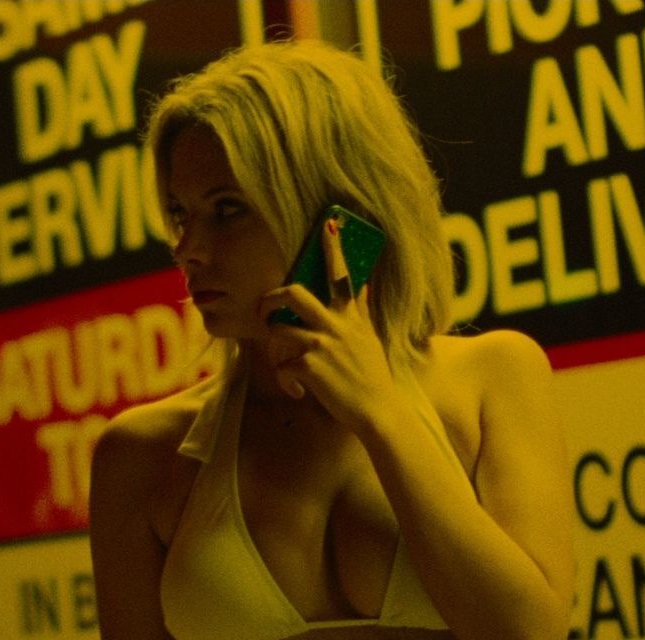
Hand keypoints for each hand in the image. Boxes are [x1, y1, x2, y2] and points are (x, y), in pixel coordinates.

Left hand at [256, 216, 398, 431]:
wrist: (378, 411)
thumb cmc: (372, 376)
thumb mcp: (369, 337)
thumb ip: (362, 310)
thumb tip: (365, 285)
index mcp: (350, 315)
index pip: (341, 274)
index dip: (332, 247)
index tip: (327, 222)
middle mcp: (335, 325)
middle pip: (291, 293)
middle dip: (270, 299)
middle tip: (266, 311)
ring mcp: (321, 346)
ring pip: (278, 331)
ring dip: (274, 348)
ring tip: (285, 361)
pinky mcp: (310, 368)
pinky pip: (281, 366)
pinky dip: (285, 380)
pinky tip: (298, 392)